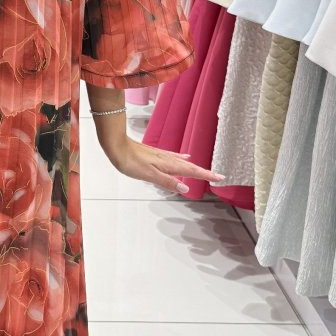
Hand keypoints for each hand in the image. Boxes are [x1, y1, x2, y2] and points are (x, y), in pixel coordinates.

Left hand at [93, 123, 224, 195]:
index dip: (206, 175)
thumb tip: (185, 189)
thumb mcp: (149, 175)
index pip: (192, 172)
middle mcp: (167, 159)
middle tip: (217, 177)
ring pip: (183, 163)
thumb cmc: (130, 161)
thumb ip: (167, 182)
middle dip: (204, 172)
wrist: (116, 146)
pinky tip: (184, 157)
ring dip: (194, 167)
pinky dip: (182, 159)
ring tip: (204, 171)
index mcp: (168, 165)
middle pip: (190, 167)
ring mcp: (161, 156)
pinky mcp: (155, 154)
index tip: (219, 178)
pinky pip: (174, 157)